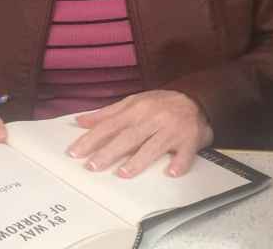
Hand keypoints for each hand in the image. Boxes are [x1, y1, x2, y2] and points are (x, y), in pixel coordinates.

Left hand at [68, 90, 212, 177]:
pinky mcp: (190, 139)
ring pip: (154, 145)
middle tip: (92, 166)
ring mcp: (172, 129)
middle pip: (129, 136)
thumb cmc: (160, 104)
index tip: (75, 152)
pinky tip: (171, 172)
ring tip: (123, 173)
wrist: (197, 99)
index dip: (92, 138)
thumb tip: (81, 121)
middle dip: (110, 151)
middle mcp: (153, 118)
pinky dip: (179, 162)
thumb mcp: (134, 102)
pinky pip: (185, 153)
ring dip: (140, 159)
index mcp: (138, 108)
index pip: (110, 124)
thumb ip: (108, 113)